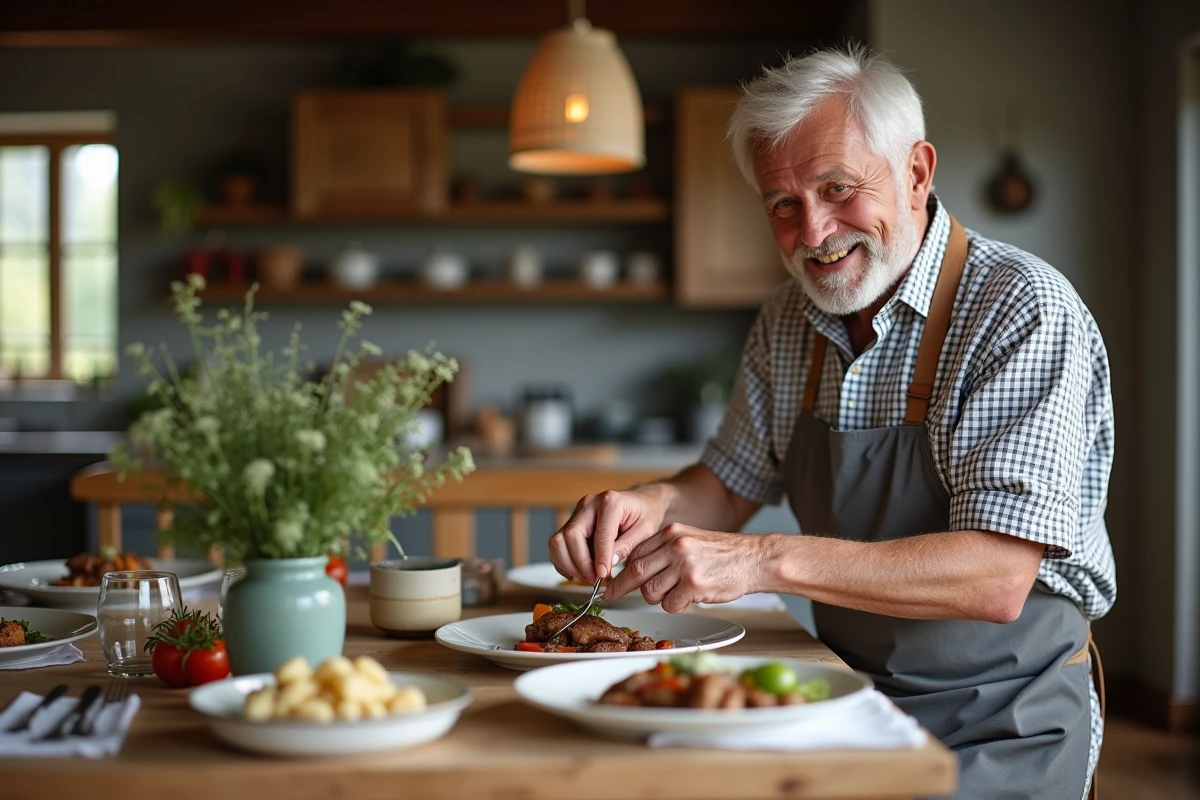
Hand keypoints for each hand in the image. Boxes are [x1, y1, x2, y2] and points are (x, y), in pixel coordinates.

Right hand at [548, 488, 665, 582]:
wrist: (640, 502)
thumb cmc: (645, 514)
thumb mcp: (646, 530)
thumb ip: (627, 546)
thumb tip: (608, 564)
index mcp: (610, 502)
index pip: (600, 534)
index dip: (599, 558)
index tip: (602, 576)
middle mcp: (588, 504)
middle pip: (571, 536)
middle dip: (580, 563)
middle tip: (594, 580)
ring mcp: (577, 512)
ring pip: (558, 541)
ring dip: (569, 564)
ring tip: (587, 577)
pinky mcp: (571, 522)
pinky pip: (557, 545)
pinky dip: (564, 562)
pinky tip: (579, 572)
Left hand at [605, 523, 764, 612]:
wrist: (755, 559)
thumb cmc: (723, 554)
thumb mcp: (690, 540)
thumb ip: (665, 551)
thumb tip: (636, 571)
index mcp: (671, 533)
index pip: (635, 552)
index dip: (622, 569)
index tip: (612, 580)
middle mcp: (675, 546)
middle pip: (635, 570)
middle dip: (621, 587)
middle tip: (611, 596)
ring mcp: (684, 565)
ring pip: (650, 591)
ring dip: (657, 599)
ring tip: (674, 594)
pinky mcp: (694, 585)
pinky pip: (670, 604)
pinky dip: (675, 606)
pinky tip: (689, 598)